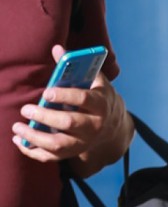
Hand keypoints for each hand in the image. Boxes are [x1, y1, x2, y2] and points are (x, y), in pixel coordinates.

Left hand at [12, 45, 131, 169]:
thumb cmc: (97, 96)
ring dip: (35, 137)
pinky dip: (33, 152)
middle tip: (26, 108)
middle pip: (69, 123)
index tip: (47, 92)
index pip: (84, 99)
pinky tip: (19, 141)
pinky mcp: (73, 153)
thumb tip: (56, 49)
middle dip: (45, 116)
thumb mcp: (93, 80)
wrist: (111, 125)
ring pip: (58, 145)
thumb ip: (74, 66)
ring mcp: (83, 143)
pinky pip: (51, 157)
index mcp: (101, 104)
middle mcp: (94, 126)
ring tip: (17, 127)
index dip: (66, 96)